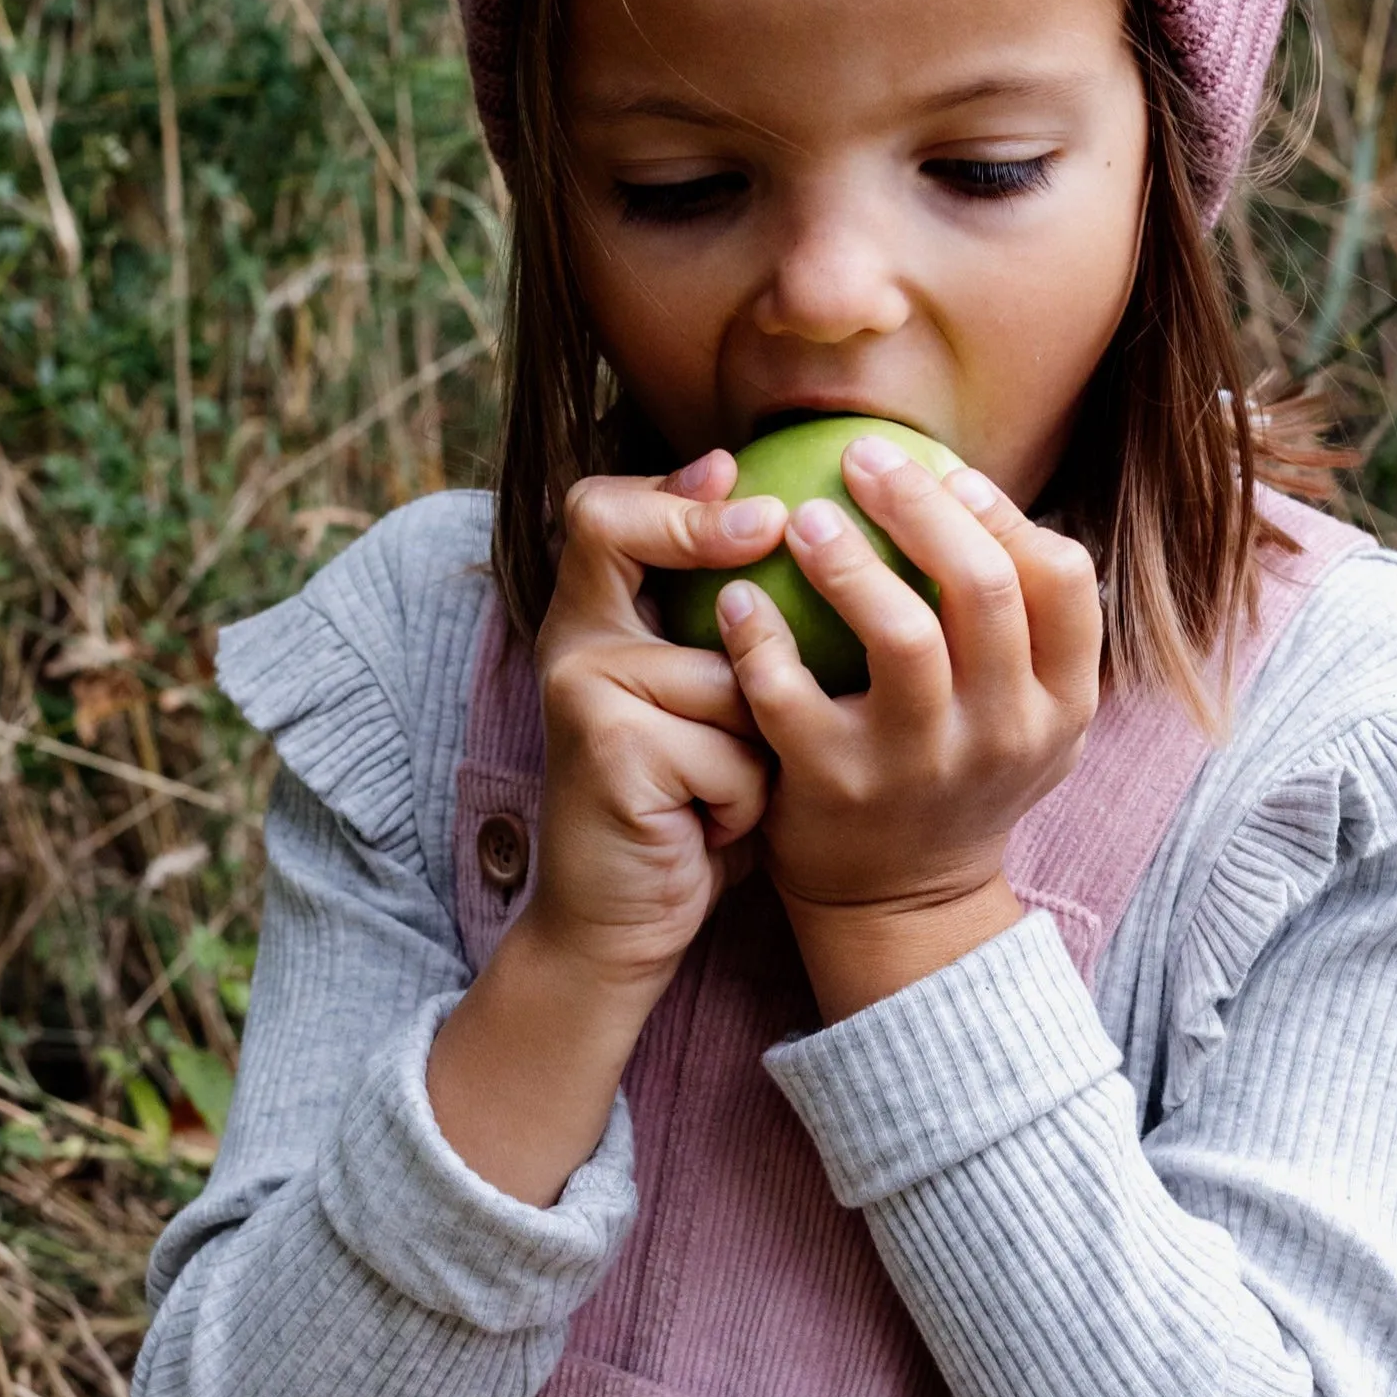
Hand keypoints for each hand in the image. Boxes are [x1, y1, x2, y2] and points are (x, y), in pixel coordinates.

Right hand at [525, 451, 786, 1000]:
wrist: (619, 924)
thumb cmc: (689, 809)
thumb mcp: (714, 708)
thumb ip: (740, 637)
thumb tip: (826, 537)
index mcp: (595, 623)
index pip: (601, 511)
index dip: (670, 486)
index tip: (741, 472)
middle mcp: (571, 644)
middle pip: (614, 532)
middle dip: (701, 525)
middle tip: (773, 525)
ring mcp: (582, 692)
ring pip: (728, 673)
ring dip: (761, 742)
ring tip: (735, 788)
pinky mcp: (606, 751)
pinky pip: (732, 748)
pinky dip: (746, 798)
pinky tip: (713, 830)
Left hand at [711, 437, 1101, 1016]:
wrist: (901, 904)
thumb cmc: (955, 774)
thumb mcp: (1022, 714)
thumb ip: (1018, 622)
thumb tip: (967, 485)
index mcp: (1058, 703)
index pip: (1062, 578)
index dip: (1003, 514)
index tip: (949, 476)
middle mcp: (1003, 733)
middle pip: (984, 588)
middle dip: (921, 506)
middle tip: (863, 458)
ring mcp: (921, 766)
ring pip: (903, 636)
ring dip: (849, 562)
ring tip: (806, 519)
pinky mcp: (836, 789)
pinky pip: (792, 694)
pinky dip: (760, 637)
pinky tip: (737, 599)